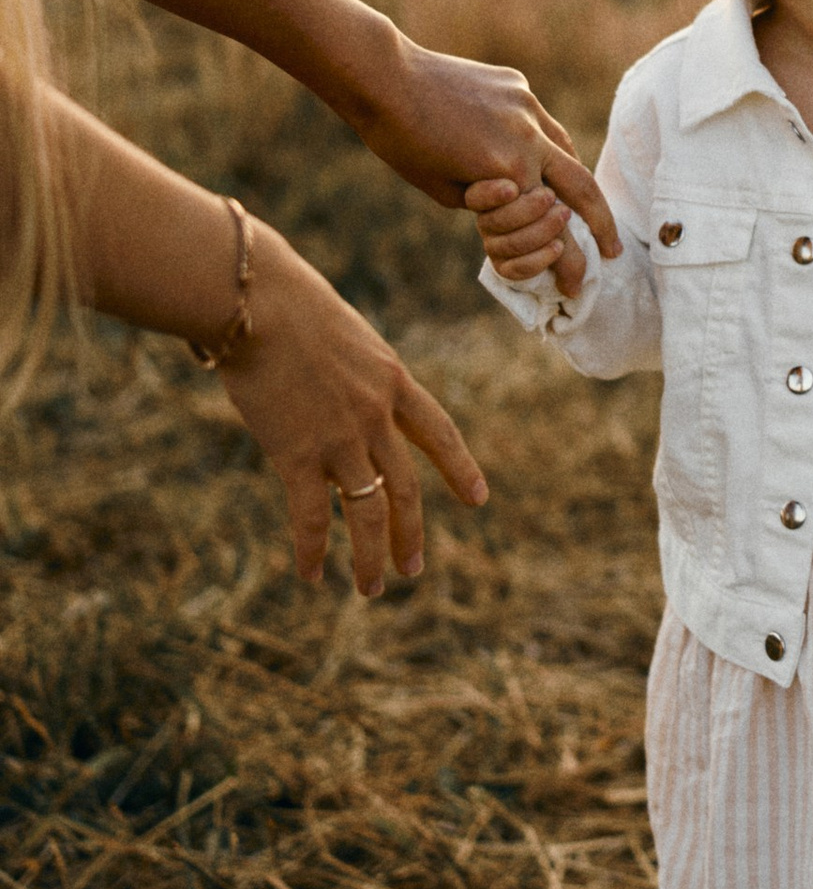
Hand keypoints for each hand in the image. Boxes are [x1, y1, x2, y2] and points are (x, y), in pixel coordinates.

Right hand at [219, 229, 487, 595]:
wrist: (257, 300)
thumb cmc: (288, 303)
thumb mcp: (342, 335)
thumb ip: (350, 372)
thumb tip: (337, 387)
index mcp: (393, 380)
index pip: (439, 432)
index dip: (460, 467)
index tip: (478, 499)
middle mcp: (376, 415)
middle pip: (405, 486)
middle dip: (411, 532)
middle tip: (413, 569)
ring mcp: (340, 438)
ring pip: (368, 511)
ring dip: (371, 555)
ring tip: (372, 588)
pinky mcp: (297, 454)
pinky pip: (311, 516)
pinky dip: (314, 550)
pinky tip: (312, 574)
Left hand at [349, 40, 616, 297]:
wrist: (387, 79)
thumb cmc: (404, 144)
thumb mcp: (448, 194)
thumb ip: (493, 201)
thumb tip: (523, 203)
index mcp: (510, 171)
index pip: (552, 227)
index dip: (568, 264)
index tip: (576, 286)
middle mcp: (529, 137)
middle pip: (582, 187)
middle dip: (602, 224)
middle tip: (612, 252)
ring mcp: (527, 106)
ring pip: (566, 150)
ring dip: (575, 181)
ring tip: (578, 204)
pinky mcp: (517, 86)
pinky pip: (540, 123)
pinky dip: (542, 145)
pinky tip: (537, 155)